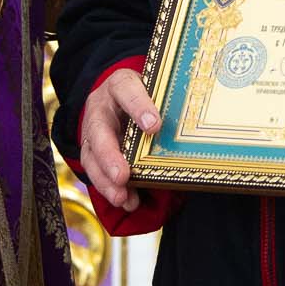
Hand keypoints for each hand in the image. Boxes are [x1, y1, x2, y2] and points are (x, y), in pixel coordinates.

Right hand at [78, 67, 158, 212]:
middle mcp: (101, 106)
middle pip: (99, 130)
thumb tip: (195, 131)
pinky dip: (108, 188)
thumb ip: (166, 105)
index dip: (139, 107)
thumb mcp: (155, 92)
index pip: (127, 90)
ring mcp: (91, 130)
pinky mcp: (90, 150)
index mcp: (120, 84)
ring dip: (105, 180)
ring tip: (123, 198)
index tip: (154, 126)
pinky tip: (126, 201)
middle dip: (110, 155)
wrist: (119, 97)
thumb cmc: (145, 96)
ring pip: (91, 155)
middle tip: (123, 176)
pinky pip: (93, 171)